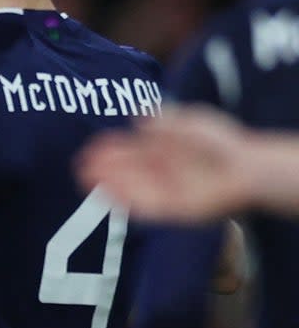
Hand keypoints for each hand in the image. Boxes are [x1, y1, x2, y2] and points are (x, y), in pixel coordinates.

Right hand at [76, 107, 252, 221]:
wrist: (246, 169)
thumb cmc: (222, 143)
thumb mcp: (191, 121)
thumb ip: (163, 121)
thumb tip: (135, 118)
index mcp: (165, 151)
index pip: (130, 151)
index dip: (109, 149)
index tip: (90, 146)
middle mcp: (162, 172)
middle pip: (125, 171)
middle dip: (103, 168)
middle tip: (80, 164)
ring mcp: (165, 191)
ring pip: (129, 189)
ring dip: (107, 184)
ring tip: (85, 178)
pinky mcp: (170, 210)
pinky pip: (140, 206)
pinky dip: (123, 199)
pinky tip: (108, 192)